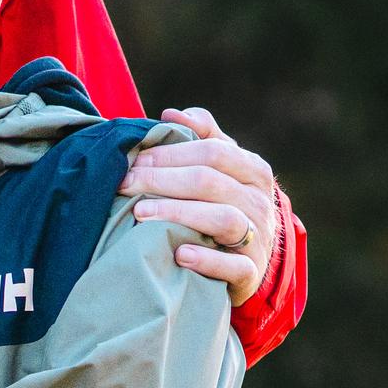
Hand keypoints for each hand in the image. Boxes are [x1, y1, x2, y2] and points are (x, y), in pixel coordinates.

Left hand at [125, 106, 286, 305]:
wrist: (249, 259)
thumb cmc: (225, 205)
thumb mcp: (221, 169)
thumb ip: (202, 137)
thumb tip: (171, 114)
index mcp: (253, 170)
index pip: (212, 152)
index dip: (170, 153)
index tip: (135, 160)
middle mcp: (260, 202)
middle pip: (209, 182)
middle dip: (162, 180)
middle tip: (126, 184)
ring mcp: (259, 238)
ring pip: (222, 219)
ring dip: (177, 213)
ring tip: (140, 214)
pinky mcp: (251, 272)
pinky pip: (233, 266)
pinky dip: (207, 260)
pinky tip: (179, 255)